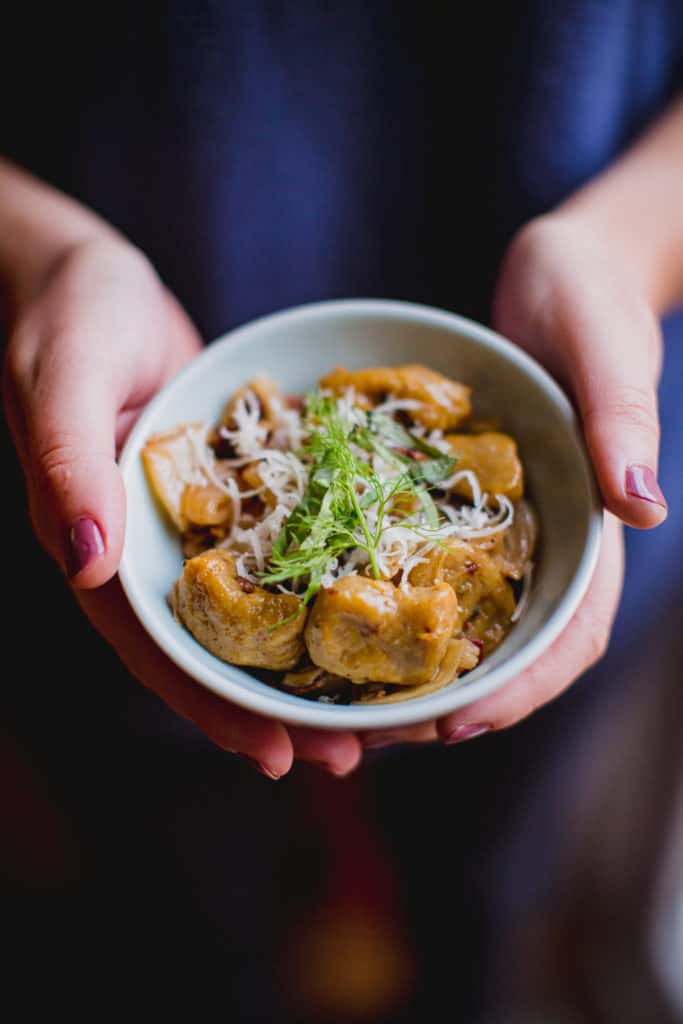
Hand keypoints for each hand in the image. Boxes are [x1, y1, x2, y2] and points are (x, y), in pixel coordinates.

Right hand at [3, 236, 360, 776]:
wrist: (87, 276)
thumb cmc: (65, 317)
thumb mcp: (60, 380)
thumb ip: (67, 465)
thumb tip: (89, 560)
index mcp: (103, 545)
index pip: (159, 649)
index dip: (213, 707)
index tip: (278, 757)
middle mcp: (149, 549)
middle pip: (214, 647)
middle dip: (276, 705)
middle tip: (350, 754)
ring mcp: (192, 522)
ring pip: (251, 608)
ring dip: (305, 657)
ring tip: (372, 703)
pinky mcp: (228, 487)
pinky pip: (273, 545)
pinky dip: (315, 577)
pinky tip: (368, 597)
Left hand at [365, 212, 663, 748]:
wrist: (558, 274)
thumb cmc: (592, 302)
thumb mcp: (610, 348)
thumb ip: (623, 418)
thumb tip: (642, 504)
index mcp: (589, 530)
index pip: (569, 634)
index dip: (521, 689)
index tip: (455, 727)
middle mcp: (542, 545)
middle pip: (503, 653)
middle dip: (442, 704)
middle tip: (367, 736)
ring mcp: (498, 532)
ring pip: (457, 627)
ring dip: (401, 673)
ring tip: (334, 701)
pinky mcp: (457, 507)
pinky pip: (417, 569)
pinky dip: (379, 605)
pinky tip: (325, 616)